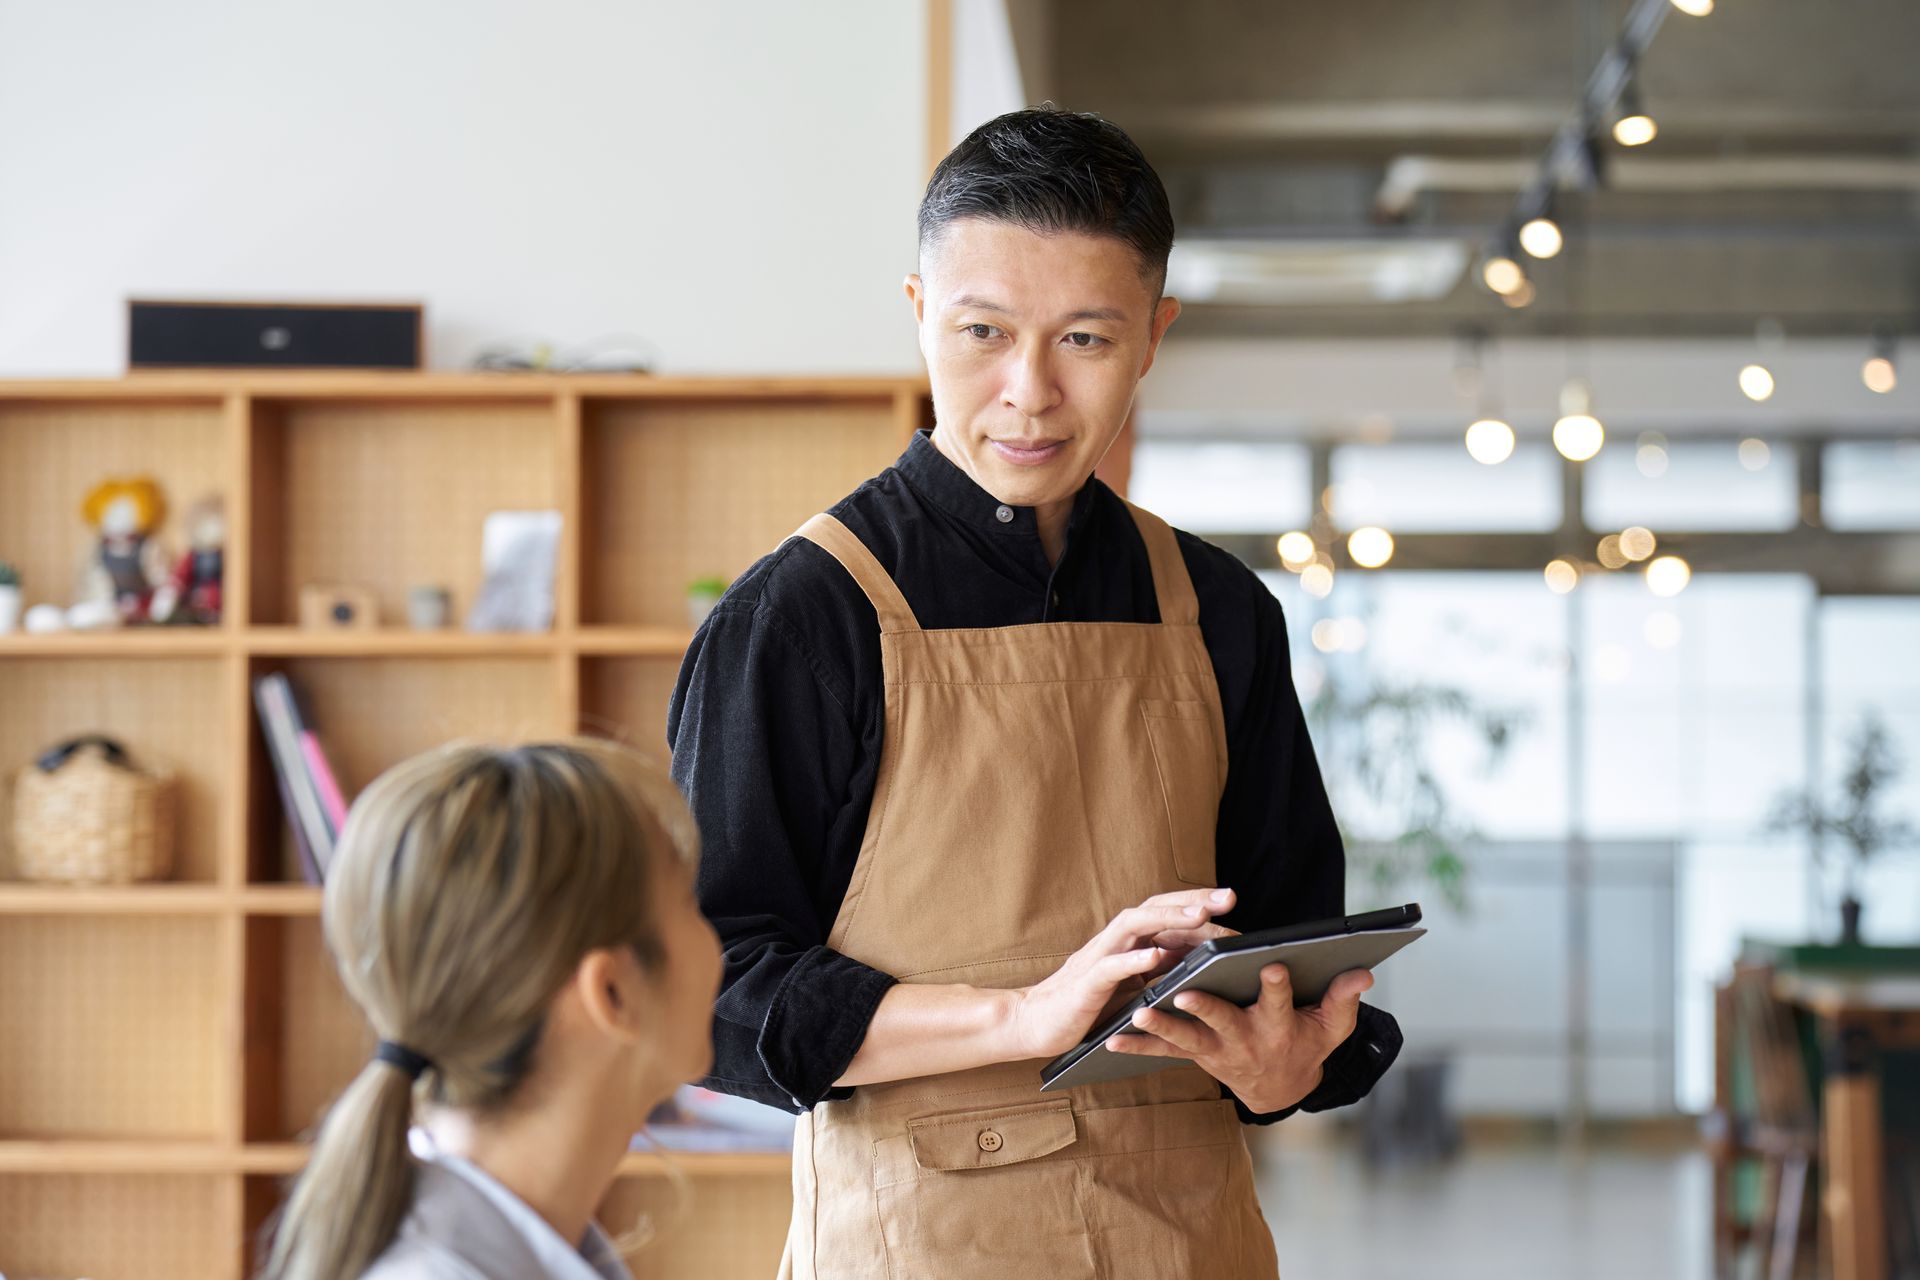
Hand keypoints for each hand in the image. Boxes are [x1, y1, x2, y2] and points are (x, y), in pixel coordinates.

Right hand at [1005, 887, 1239, 1059]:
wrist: (1033, 1024)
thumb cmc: (1086, 1007)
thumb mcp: (1132, 989)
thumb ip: (1159, 973)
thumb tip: (1201, 963)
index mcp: (1127, 944)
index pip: (1165, 914)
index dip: (1197, 906)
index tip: (1231, 904)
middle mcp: (1113, 943)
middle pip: (1155, 908)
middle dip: (1192, 900)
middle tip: (1229, 897)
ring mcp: (1097, 959)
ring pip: (1134, 926)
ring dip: (1168, 918)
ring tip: (1200, 916)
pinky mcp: (1085, 984)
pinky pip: (1110, 966)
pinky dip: (1133, 959)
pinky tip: (1157, 956)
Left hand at [1104, 962, 1373, 1114]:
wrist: (1279, 1088)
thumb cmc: (1306, 1044)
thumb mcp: (1331, 1027)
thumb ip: (1343, 999)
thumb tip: (1363, 972)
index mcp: (1278, 1026)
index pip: (1278, 1001)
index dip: (1276, 984)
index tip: (1272, 965)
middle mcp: (1244, 1039)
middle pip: (1223, 1020)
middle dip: (1205, 1007)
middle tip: (1185, 994)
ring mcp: (1216, 1050)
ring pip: (1185, 1039)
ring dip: (1160, 1027)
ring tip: (1138, 1014)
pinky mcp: (1194, 1056)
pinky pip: (1161, 1055)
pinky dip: (1136, 1049)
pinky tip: (1110, 1041)